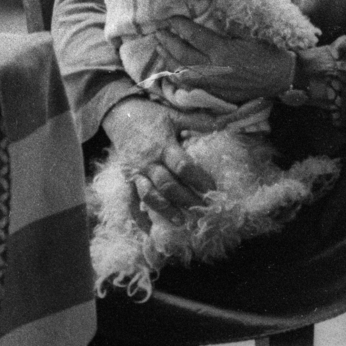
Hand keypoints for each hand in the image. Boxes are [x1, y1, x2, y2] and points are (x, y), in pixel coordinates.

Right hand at [102, 97, 214, 221]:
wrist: (120, 115)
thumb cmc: (152, 116)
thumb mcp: (174, 115)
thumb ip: (198, 121)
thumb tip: (224, 122)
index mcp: (163, 146)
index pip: (182, 166)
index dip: (198, 179)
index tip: (213, 189)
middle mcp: (149, 162)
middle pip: (168, 185)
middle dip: (186, 199)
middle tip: (203, 210)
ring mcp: (136, 172)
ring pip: (149, 195)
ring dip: (166, 210)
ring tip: (182, 222)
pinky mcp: (127, 180)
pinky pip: (131, 201)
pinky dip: (139, 217)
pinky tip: (150, 230)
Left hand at [153, 16, 294, 103]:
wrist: (281, 78)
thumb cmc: (267, 53)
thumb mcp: (246, 35)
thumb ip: (226, 28)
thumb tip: (211, 18)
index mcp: (222, 51)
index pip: (193, 35)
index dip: (179, 26)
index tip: (171, 19)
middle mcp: (214, 69)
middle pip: (182, 54)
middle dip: (168, 41)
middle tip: (159, 32)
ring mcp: (213, 84)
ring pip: (182, 73)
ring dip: (169, 60)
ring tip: (160, 49)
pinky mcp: (216, 94)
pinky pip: (192, 86)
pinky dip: (180, 77)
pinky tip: (174, 70)